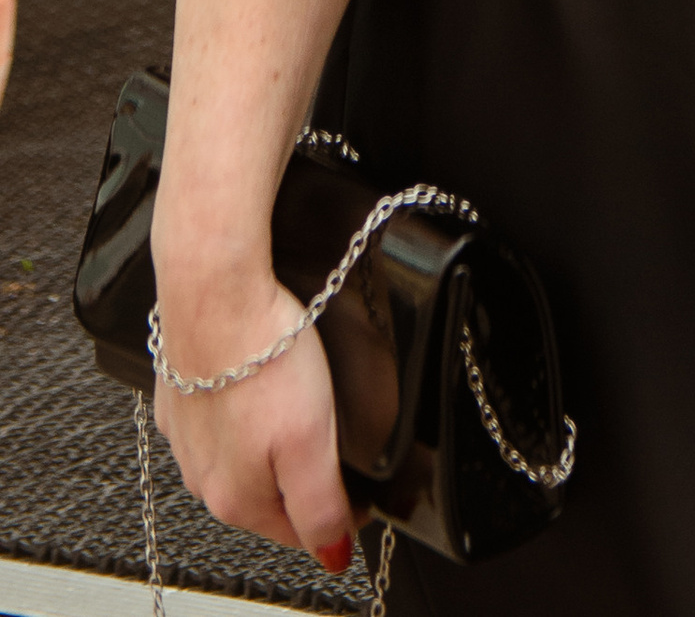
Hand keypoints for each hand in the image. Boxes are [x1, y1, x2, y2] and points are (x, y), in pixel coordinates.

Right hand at [157, 279, 354, 569]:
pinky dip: (244, 408)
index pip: (296, 533)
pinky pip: (220, 418)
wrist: (214, 290)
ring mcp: (188, 436)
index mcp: (236, 498)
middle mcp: (204, 476)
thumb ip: (320, 508)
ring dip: (272, 446)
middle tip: (335, 443)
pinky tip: (261, 383)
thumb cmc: (263, 359)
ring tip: (301, 410)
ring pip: (242, 457)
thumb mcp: (311, 445)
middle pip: (268, 497)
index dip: (338, 516)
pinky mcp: (181, 395)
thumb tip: (333, 554)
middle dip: (303, 482)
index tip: (364, 492)